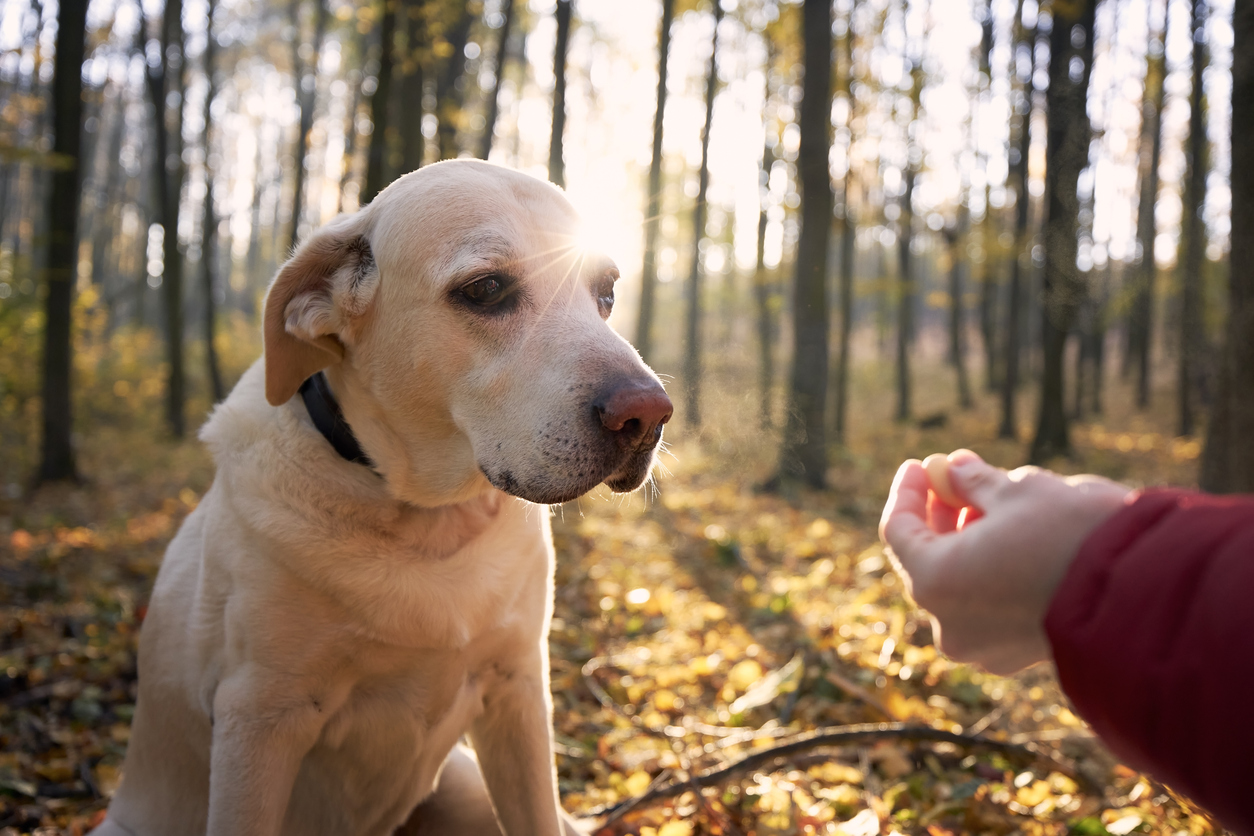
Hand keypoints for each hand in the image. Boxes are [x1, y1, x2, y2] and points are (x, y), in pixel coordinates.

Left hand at [879, 450, 1131, 673]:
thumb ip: (975, 481)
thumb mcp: (1018, 492)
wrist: (1146, 596)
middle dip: (941, 514)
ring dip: (968, 540)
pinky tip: (1013, 538)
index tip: (923, 463)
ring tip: (991, 501)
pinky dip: (990, 570)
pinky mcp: (1016, 655)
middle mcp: (949, 623)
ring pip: (960, 583)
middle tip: (956, 477)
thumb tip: (955, 469)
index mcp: (934, 581)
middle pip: (927, 559)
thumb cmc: (1073, 537)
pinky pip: (987, 605)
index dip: (909, 490)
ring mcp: (983, 646)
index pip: (898, 530)